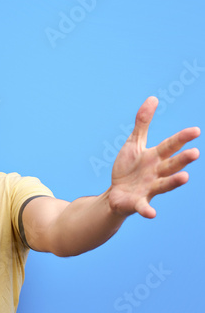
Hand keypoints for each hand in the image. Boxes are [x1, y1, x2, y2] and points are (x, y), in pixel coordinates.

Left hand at [109, 96, 199, 217]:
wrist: (116, 193)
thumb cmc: (129, 168)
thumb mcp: (134, 143)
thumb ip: (142, 123)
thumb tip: (153, 98)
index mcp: (155, 158)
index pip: (170, 146)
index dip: (181, 139)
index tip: (195, 131)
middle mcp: (156, 173)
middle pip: (171, 165)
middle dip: (182, 159)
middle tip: (194, 153)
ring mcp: (148, 189)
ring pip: (163, 185)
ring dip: (174, 182)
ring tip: (185, 177)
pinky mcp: (137, 203)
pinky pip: (144, 207)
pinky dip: (147, 210)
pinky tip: (152, 214)